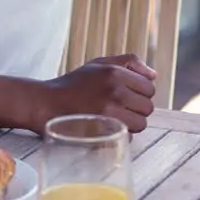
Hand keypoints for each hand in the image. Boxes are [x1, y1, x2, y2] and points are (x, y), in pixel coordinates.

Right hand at [39, 54, 156, 132]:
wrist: (46, 103)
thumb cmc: (73, 84)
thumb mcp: (99, 64)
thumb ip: (129, 62)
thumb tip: (153, 75)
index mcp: (115, 72)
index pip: (149, 88)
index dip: (140, 93)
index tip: (127, 96)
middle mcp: (114, 90)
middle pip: (148, 107)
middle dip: (137, 109)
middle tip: (119, 108)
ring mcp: (109, 111)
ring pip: (141, 124)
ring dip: (131, 124)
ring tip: (113, 118)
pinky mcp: (103, 130)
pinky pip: (128, 136)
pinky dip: (120, 135)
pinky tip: (106, 128)